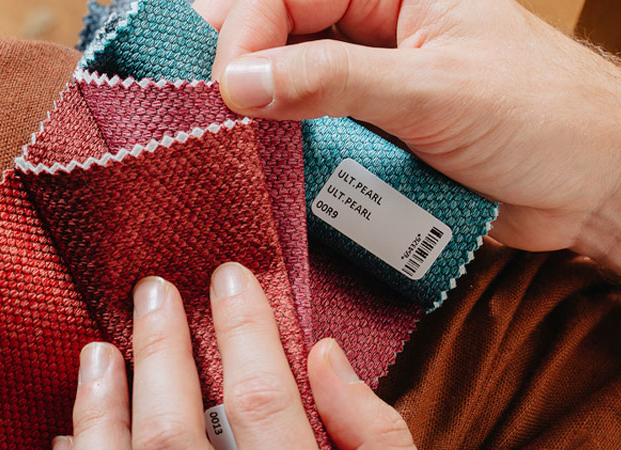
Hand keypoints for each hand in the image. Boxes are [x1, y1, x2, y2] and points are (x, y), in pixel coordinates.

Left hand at [52, 263, 415, 448]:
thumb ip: (376, 435)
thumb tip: (326, 357)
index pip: (263, 401)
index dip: (243, 329)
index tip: (229, 278)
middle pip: (175, 429)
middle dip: (160, 351)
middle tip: (153, 291)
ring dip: (101, 408)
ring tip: (97, 352)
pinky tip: (68, 439)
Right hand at [194, 0, 620, 271]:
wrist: (594, 187)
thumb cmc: (545, 117)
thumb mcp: (432, 90)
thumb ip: (333, 81)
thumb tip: (241, 82)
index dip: (246, 34)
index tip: (229, 89)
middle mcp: (374, 27)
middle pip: (276, 35)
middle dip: (242, 71)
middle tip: (211, 115)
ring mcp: (370, 81)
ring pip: (286, 86)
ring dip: (261, 117)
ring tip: (232, 145)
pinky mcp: (371, 130)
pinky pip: (310, 132)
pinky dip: (287, 150)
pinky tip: (267, 166)